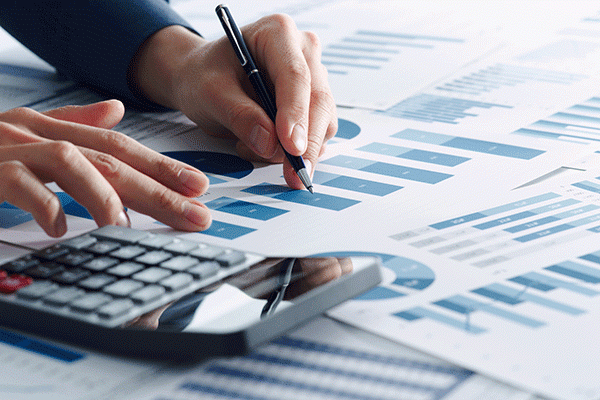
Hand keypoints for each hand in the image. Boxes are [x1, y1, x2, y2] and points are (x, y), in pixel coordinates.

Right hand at [0, 100, 210, 236]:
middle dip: (157, 186)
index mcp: (51, 129)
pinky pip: (15, 182)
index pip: (119, 146)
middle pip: (110, 158)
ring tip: (124, 224)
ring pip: (70, 161)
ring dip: (103, 194)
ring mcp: (6, 148)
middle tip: (195, 212)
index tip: (198, 187)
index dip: (161, 166)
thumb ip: (72, 124)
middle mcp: (35, 133)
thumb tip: (116, 112)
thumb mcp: (26, 133)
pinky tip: (57, 227)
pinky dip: (40, 202)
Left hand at [132, 15, 337, 189]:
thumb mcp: (210, 93)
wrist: (202, 80)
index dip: (296, 114)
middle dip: (307, 142)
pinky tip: (263, 146)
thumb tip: (270, 144)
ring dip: (296, 149)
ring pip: (323, 121)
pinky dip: (293, 151)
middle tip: (294, 174)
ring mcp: (312, 78)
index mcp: (277, 33)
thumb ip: (239, 116)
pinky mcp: (312, 104)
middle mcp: (302, 51)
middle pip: (318, 100)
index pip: (295, 76)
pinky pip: (316, 133)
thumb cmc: (204, 76)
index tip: (291, 148)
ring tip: (251, 147)